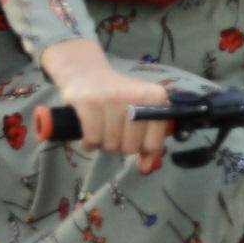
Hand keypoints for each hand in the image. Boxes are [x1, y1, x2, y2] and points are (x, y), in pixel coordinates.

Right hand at [38, 39, 177, 173]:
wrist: (88, 74)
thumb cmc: (118, 98)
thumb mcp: (139, 113)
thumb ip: (148, 142)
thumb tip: (146, 168)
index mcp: (156, 98)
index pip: (153, 143)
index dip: (142, 149)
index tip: (134, 142)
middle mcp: (136, 96)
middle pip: (130, 147)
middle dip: (120, 145)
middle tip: (114, 131)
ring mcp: (112, 98)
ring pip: (110, 145)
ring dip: (103, 144)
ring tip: (101, 129)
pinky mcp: (89, 102)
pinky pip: (92, 139)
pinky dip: (89, 144)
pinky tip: (89, 134)